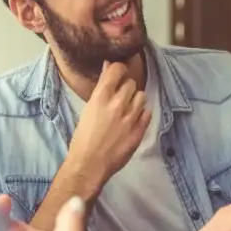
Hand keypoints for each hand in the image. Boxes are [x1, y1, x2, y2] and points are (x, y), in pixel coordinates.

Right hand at [66, 61, 151, 188]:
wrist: (89, 164)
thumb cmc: (83, 137)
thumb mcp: (88, 109)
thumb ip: (102, 88)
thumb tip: (109, 67)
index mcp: (101, 97)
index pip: (117, 69)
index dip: (119, 69)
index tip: (118, 73)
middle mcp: (117, 104)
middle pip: (131, 83)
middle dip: (126, 88)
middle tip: (120, 97)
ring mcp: (130, 118)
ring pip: (142, 96)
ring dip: (136, 100)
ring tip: (128, 109)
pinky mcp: (139, 131)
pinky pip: (148, 113)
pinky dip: (142, 114)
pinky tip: (134, 120)